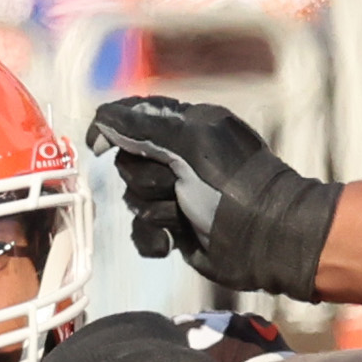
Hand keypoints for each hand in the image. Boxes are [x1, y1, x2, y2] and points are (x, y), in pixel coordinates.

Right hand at [85, 98, 341, 298]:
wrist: (263, 239)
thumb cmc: (231, 185)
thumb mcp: (189, 144)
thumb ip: (144, 126)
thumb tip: (104, 117)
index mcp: (186, 129)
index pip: (135, 119)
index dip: (113, 129)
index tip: (98, 146)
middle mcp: (179, 159)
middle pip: (129, 163)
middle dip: (146, 179)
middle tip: (175, 186)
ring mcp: (177, 195)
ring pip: (134, 199)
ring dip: (155, 211)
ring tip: (183, 216)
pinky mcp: (176, 228)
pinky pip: (142, 231)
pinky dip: (152, 238)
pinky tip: (170, 243)